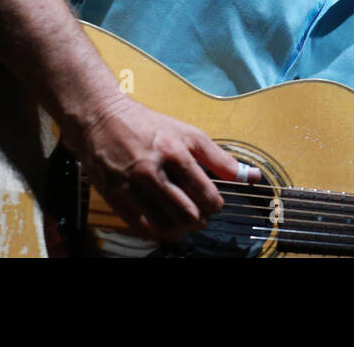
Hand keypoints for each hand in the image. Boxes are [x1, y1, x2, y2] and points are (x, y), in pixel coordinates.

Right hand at [69, 95, 260, 241]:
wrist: (102, 119)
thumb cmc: (150, 126)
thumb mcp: (189, 134)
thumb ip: (219, 158)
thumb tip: (252, 176)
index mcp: (175, 151)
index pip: (205, 192)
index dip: (214, 205)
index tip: (214, 205)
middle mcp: (153, 169)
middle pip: (186, 212)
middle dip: (199, 219)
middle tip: (201, 217)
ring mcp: (131, 184)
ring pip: (164, 223)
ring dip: (180, 229)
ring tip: (185, 223)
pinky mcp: (115, 195)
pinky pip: (140, 226)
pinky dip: (157, 233)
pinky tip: (166, 230)